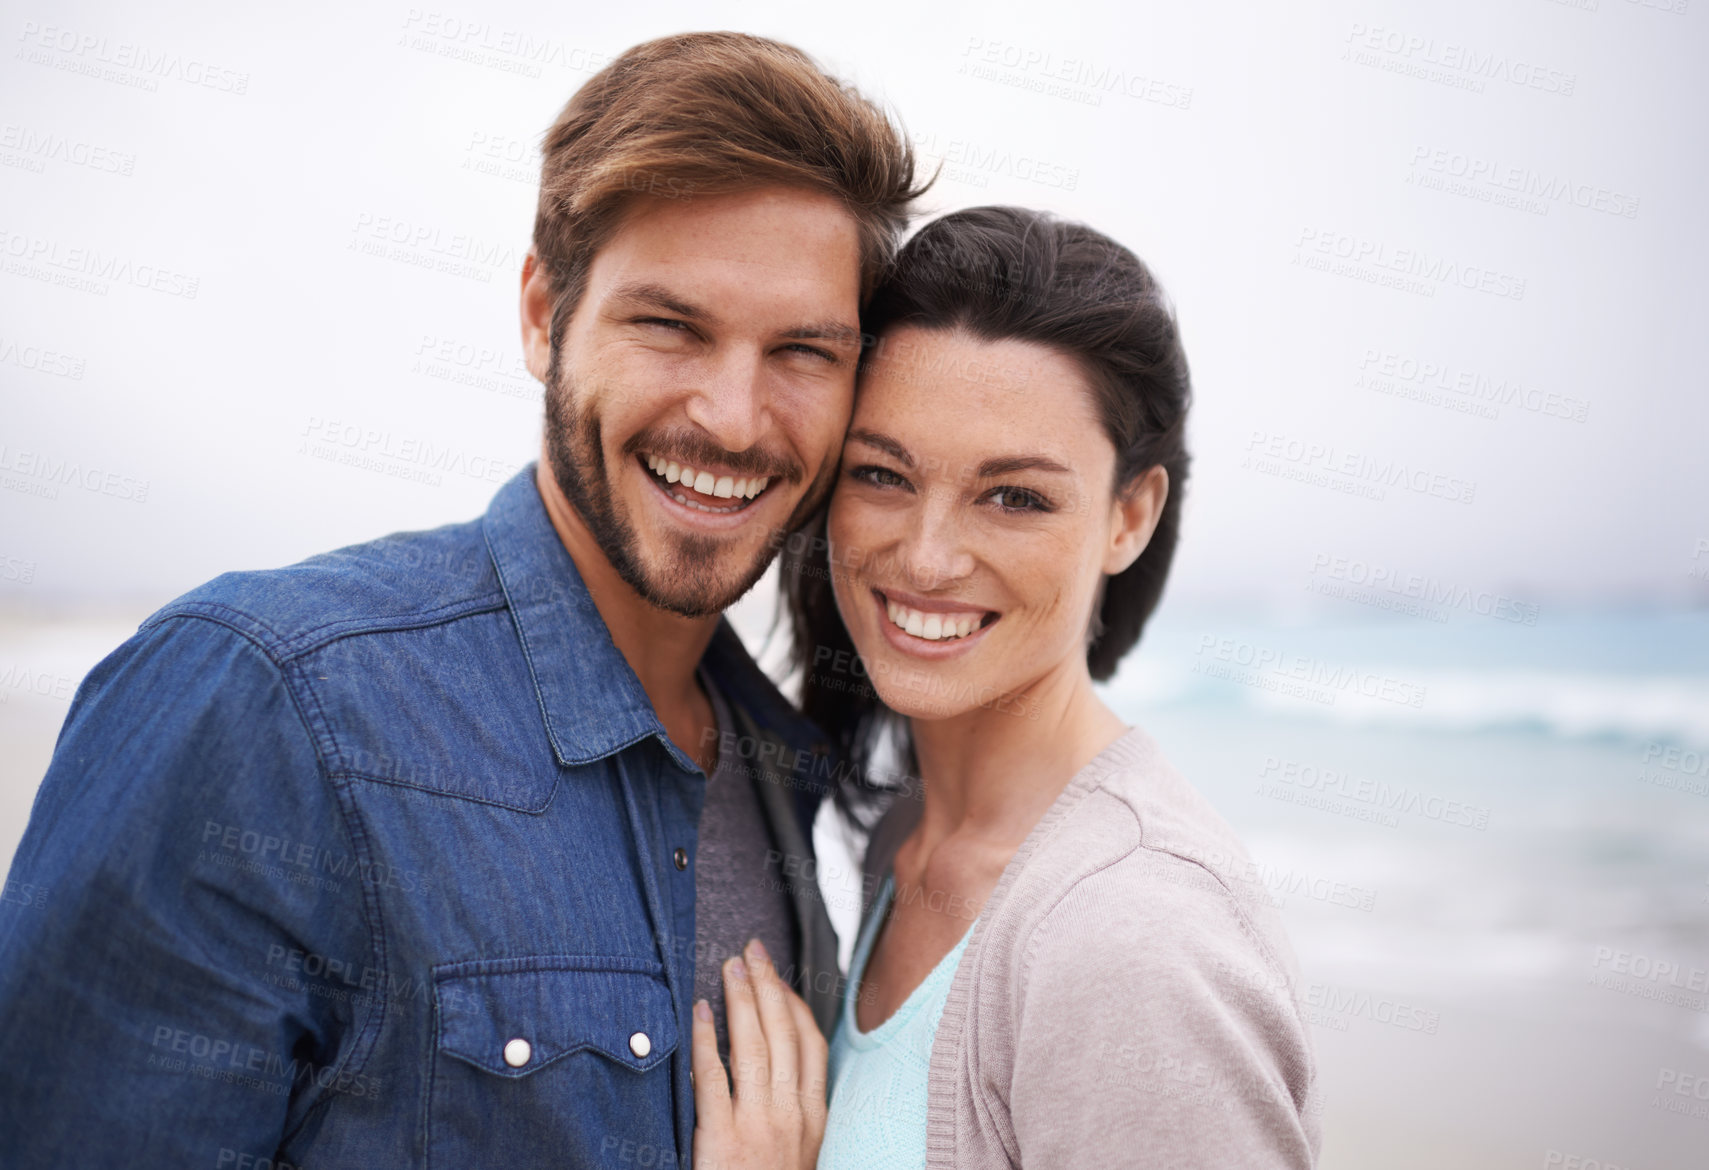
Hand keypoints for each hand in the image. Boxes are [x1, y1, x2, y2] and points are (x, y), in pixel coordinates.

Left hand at [692, 937, 828, 1169]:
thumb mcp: (800, 1153)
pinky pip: (713, 1077)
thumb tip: (780, 1069)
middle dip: (768, 986)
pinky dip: (707, 1040)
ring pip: (753, 1047)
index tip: (778, 977)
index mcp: (814, 1118)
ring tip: (729, 967)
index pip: (810, 1045)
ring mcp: (758, 1124)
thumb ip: (793, 1112)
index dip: (793, 1004)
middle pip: (783, 1034)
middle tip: (752, 952)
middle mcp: (791, 1115)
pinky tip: (700, 1013)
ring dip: (741, 1000)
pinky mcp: (722, 1138)